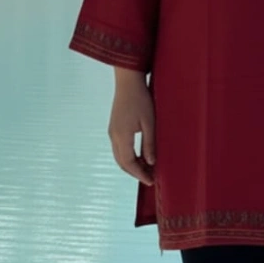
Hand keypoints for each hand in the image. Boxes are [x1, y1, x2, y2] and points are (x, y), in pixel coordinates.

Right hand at [109, 70, 155, 185]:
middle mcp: (114, 136)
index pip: (130, 163)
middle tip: (150, 178)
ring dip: (132, 165)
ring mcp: (112, 132)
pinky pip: (119, 148)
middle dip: (135, 173)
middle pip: (122, 163)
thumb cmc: (141, 99)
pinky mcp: (114, 127)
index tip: (151, 181)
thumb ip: (149, 143)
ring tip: (147, 169)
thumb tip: (151, 162)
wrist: (128, 81)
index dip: (140, 174)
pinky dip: (128, 156)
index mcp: (122, 136)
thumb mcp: (149, 122)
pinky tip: (140, 156)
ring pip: (119, 156)